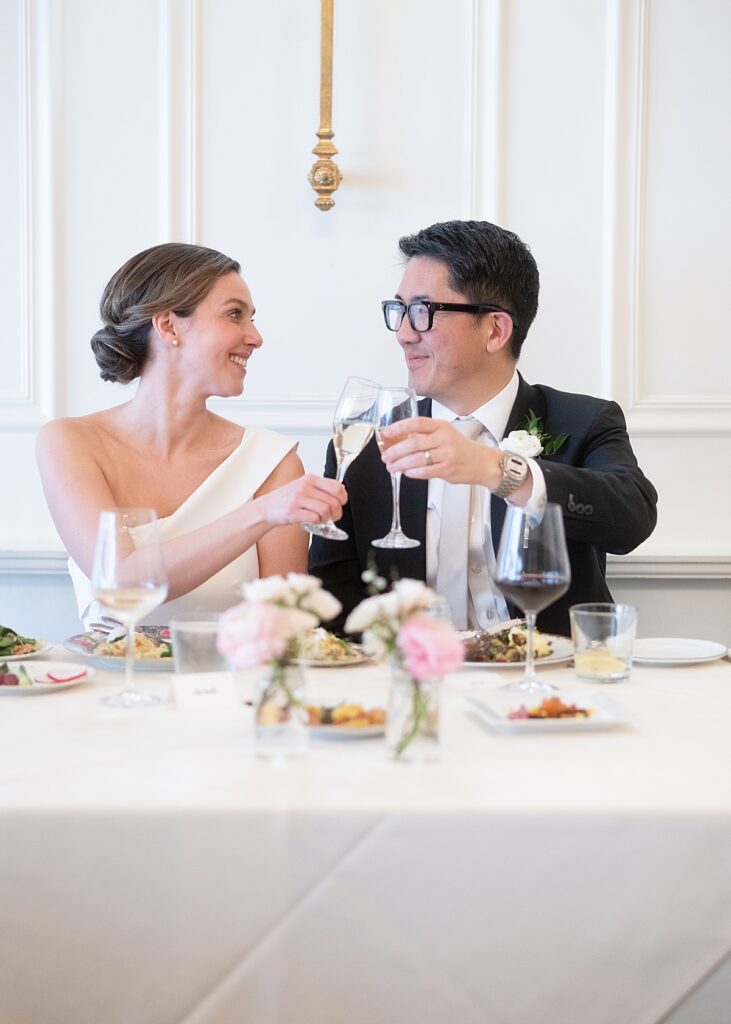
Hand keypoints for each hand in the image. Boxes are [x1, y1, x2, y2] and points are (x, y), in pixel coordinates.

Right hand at [259, 474, 346, 525]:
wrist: (266, 507)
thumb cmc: (287, 498)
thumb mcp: (304, 485)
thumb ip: (320, 487)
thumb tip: (341, 491)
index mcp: (310, 479)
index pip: (337, 487)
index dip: (343, 498)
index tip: (341, 503)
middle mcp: (305, 487)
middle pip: (333, 501)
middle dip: (337, 512)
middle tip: (333, 516)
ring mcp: (298, 499)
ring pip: (325, 510)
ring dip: (326, 518)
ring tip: (321, 519)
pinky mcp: (293, 512)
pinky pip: (314, 518)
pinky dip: (317, 522)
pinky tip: (312, 520)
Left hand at [380, 416, 502, 486]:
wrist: (481, 462)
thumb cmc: (460, 448)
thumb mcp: (444, 434)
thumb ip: (424, 436)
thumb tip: (397, 441)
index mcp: (441, 426)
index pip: (416, 423)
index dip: (398, 428)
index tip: (386, 434)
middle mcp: (444, 438)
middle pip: (413, 443)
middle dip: (395, 451)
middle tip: (385, 457)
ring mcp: (447, 454)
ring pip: (417, 459)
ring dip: (400, 464)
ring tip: (392, 467)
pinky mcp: (448, 469)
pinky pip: (425, 471)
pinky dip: (413, 472)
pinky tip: (406, 472)